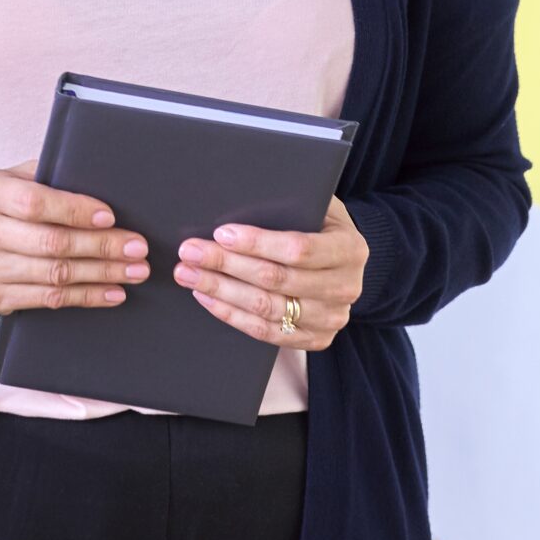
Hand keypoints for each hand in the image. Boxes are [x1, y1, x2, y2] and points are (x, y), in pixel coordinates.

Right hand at [0, 160, 148, 314]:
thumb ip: (47, 178)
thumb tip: (101, 183)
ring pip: (55, 274)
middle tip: (137, 248)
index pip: (34, 203)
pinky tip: (112, 291)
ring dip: (102, 274)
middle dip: (102, 246)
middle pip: (51, 243)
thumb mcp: (13, 178)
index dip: (75, 211)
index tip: (110, 217)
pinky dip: (86, 296)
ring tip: (134, 270)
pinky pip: (49, 299)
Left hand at [172, 196, 368, 350]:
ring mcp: (332, 318)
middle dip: (226, 264)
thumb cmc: (319, 223)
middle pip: (277, 280)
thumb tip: (235, 201)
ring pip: (267, 308)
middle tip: (190, 252)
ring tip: (188, 274)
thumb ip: (288, 204)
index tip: (221, 233)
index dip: (257, 243)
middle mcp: (346, 287)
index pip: (298, 249)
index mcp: (350, 249)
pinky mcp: (315, 338)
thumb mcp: (315, 205)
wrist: (343, 261)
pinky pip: (266, 333)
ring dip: (221, 290)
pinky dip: (231, 314)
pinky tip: (207, 297)